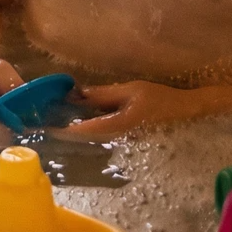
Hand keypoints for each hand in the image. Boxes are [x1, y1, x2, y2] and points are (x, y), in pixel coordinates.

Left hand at [57, 79, 197, 137]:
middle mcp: (118, 138)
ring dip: (76, 132)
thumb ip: (104, 94)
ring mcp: (121, 141)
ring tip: (58, 121)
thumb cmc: (159, 99)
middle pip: (86, 139)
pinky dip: (88, 130)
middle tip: (46, 123)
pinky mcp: (124, 139)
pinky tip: (80, 121)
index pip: (85, 131)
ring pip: (92, 139)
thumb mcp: (131, 90)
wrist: (184, 112)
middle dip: (67, 132)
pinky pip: (101, 136)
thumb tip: (78, 94)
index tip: (47, 128)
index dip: (64, 130)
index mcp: (118, 126)